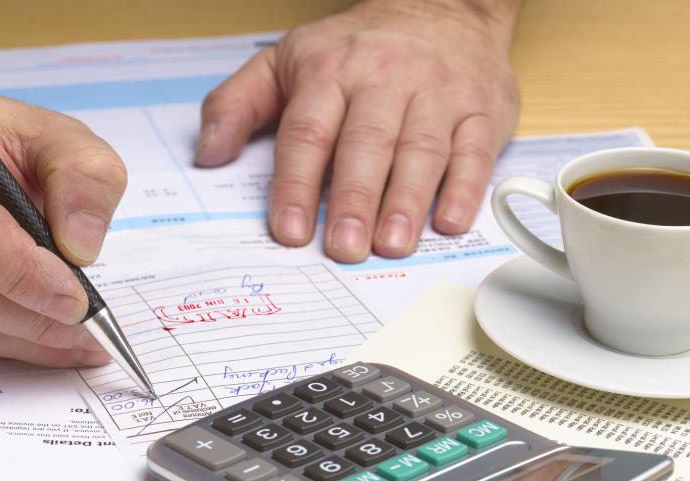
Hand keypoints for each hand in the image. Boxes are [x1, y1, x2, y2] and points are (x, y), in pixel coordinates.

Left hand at [195, 0, 520, 260]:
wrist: (441, 6)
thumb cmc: (354, 49)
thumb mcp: (284, 62)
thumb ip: (236, 105)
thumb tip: (206, 155)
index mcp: (330, 73)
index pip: (308, 133)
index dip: (297, 185)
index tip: (290, 231)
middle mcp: (385, 80)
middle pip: (367, 144)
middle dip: (354, 199)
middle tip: (344, 248)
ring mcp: (438, 94)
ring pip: (422, 150)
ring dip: (407, 201)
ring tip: (392, 244)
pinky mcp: (482, 109)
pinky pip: (476, 150)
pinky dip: (467, 188)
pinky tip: (449, 222)